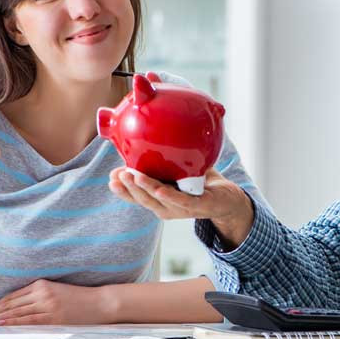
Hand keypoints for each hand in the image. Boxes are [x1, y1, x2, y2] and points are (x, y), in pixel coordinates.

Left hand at [0, 279, 115, 325]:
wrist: (102, 302)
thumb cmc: (81, 299)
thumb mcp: (58, 292)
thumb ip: (39, 297)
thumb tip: (17, 309)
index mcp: (42, 284)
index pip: (12, 297)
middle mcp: (42, 292)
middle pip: (9, 304)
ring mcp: (47, 304)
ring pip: (14, 313)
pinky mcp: (53, 317)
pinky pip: (27, 320)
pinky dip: (11, 322)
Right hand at [109, 167, 254, 249]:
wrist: (228, 196)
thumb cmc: (200, 181)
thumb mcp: (178, 168)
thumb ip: (164, 155)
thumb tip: (150, 129)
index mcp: (160, 199)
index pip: (136, 197)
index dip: (123, 190)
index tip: (111, 178)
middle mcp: (167, 207)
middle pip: (143, 199)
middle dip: (128, 188)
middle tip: (116, 174)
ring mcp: (182, 209)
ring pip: (158, 201)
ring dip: (143, 189)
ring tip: (131, 175)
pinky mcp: (198, 206)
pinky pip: (181, 200)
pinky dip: (169, 196)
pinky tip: (160, 190)